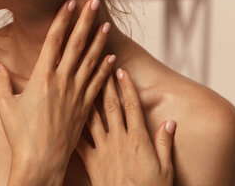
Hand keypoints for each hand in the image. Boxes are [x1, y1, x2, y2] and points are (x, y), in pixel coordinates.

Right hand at [0, 0, 115, 182]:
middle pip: (76, 44)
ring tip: (106, 25)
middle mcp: (61, 81)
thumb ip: (2, 83)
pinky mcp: (85, 108)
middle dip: (84, 21)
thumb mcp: (5, 106)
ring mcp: (76, 94)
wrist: (42, 162)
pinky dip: (106, 70)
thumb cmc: (20, 136)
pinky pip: (99, 84)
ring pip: (91, 61)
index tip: (69, 3)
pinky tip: (112, 58)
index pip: (54, 40)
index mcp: (41, 77)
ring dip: (99, 41)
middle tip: (93, 2)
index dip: (62, 20)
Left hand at [77, 68, 175, 185]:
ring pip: (93, 118)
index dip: (126, 87)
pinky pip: (79, 140)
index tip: (120, 70)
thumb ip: (165, 143)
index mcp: (138, 139)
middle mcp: (119, 140)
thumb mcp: (166, 169)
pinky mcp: (91, 162)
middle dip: (105, 84)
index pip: (132, 106)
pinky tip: (64, 113)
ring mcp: (103, 150)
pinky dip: (72, 126)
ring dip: (87, 98)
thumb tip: (170, 122)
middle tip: (98, 66)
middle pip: (110, 106)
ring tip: (80, 81)